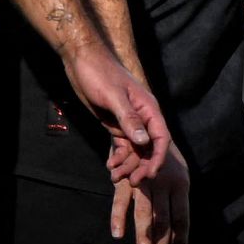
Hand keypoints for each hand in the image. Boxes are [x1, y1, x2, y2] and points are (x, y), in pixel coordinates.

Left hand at [62, 41, 172, 184]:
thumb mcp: (113, 96)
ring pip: (135, 149)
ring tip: (115, 177)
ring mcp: (129, 122)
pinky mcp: (116, 124)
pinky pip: (122, 145)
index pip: (161, 137)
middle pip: (149, 148)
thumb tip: (145, 142)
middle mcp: (142, 118)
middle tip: (131, 182)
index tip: (151, 174)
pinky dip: (119, 157)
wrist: (81, 61)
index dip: (158, 157)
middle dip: (142, 166)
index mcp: (148, 109)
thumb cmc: (99, 73)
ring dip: (128, 164)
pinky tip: (111, 166)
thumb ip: (129, 119)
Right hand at [109, 144, 190, 243]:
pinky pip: (121, 199)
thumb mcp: (176, 173)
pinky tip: (117, 234)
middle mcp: (164, 183)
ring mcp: (144, 180)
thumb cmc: (163, 155)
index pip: (182, 218)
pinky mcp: (126, 176)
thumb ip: (175, 199)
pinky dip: (118, 217)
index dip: (181, 240)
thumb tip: (176, 232)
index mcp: (181, 184)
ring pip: (144, 213)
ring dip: (143, 236)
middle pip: (164, 220)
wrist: (144, 124)